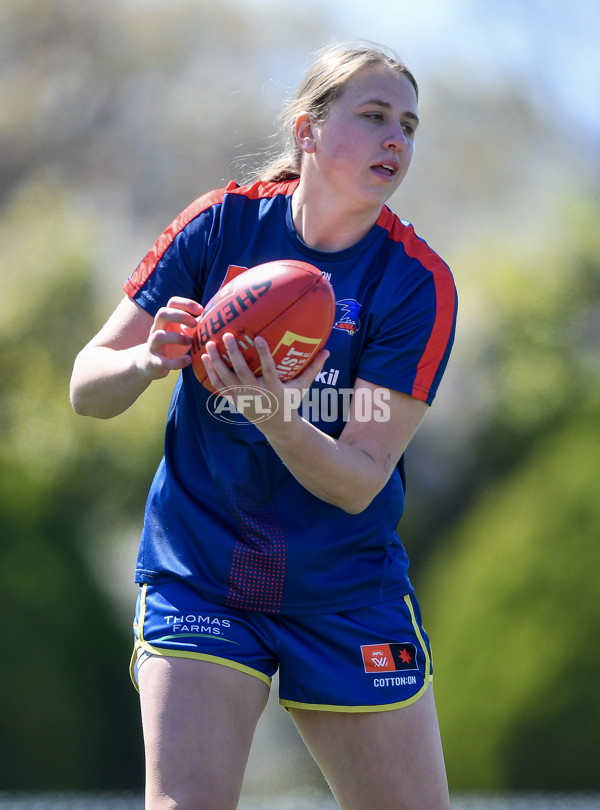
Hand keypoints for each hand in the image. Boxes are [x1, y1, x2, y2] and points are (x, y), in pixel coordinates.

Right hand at [139, 296, 203, 378]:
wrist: (150, 364)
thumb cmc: (172, 345)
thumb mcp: (183, 332)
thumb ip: (196, 324)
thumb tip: (217, 315)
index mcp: (167, 320)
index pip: (172, 303)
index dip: (186, 303)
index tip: (201, 309)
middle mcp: (157, 329)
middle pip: (162, 313)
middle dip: (180, 315)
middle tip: (195, 324)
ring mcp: (153, 345)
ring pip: (159, 335)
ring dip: (177, 337)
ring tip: (190, 342)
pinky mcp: (154, 362)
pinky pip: (163, 361)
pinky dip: (177, 362)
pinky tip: (188, 361)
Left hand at [201, 332, 328, 430]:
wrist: (277, 427)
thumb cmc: (290, 402)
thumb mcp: (302, 387)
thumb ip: (313, 368)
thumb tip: (327, 350)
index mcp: (274, 389)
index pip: (268, 370)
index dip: (263, 354)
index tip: (258, 338)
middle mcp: (257, 393)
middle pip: (242, 373)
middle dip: (233, 354)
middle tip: (226, 336)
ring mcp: (243, 398)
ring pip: (226, 379)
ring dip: (217, 361)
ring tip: (209, 344)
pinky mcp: (234, 401)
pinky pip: (219, 387)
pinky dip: (211, 373)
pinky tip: (205, 359)